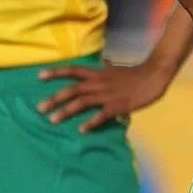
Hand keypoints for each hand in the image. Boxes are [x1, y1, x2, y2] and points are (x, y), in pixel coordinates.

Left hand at [37, 60, 171, 131]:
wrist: (154, 76)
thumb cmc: (135, 74)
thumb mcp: (116, 70)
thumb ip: (106, 69)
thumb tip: (102, 62)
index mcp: (98, 73)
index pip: (73, 71)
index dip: (55, 73)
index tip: (39, 76)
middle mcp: (98, 83)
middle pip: (72, 89)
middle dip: (54, 98)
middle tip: (39, 108)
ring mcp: (107, 95)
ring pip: (81, 102)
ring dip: (66, 111)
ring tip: (53, 120)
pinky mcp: (117, 106)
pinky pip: (100, 115)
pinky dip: (90, 123)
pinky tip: (81, 130)